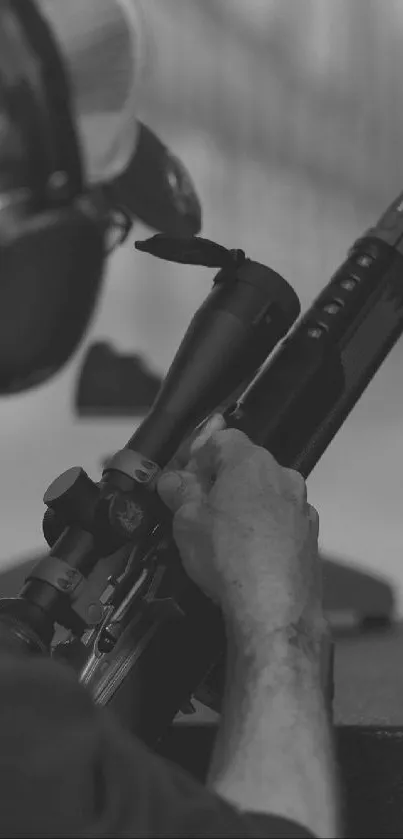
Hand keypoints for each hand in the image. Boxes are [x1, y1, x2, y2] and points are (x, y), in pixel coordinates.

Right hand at [157, 415, 324, 644]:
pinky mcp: (309, 534)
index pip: (221, 438)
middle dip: (220, 481)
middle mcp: (282, 477)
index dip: (198, 456)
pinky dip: (264, 528)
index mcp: (251, 462)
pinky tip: (245, 553)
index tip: (184, 477)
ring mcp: (300, 506)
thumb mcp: (186, 521)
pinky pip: (281, 520)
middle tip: (196, 507)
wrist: (274, 608)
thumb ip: (179, 491)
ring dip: (243, 505)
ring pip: (265, 494)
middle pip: (245, 465)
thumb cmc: (232, 560)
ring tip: (219, 536)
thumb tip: (174, 481)